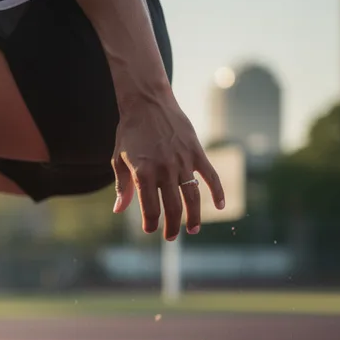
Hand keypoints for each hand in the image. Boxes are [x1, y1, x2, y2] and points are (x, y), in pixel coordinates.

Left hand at [112, 97, 224, 239]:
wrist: (147, 102)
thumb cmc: (130, 131)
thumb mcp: (119, 158)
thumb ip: (122, 186)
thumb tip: (119, 210)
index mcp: (144, 173)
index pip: (150, 208)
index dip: (151, 223)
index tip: (150, 229)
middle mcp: (165, 169)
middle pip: (173, 207)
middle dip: (172, 226)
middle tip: (171, 237)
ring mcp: (183, 161)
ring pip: (192, 197)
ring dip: (194, 217)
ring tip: (193, 229)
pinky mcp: (196, 152)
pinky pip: (211, 176)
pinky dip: (218, 192)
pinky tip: (220, 206)